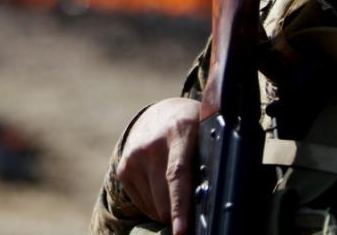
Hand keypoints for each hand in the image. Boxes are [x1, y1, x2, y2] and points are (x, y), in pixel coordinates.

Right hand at [115, 97, 209, 234]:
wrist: (159, 114)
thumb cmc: (192, 129)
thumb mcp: (206, 131)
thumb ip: (209, 158)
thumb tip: (212, 198)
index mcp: (179, 131)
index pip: (177, 174)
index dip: (180, 206)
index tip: (181, 230)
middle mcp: (151, 144)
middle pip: (165, 198)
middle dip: (180, 215)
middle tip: (194, 212)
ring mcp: (134, 157)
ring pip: (154, 206)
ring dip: (168, 210)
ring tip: (178, 192)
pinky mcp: (124, 169)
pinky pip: (142, 204)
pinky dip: (156, 206)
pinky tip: (163, 190)